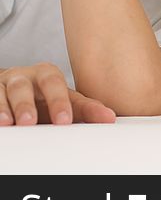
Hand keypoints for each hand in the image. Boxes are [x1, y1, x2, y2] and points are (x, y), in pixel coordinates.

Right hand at [0, 63, 115, 125]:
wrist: (10, 89)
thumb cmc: (42, 97)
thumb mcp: (64, 101)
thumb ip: (86, 109)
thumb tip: (110, 118)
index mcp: (50, 76)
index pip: (59, 86)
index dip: (61, 102)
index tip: (65, 120)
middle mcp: (29, 76)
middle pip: (35, 85)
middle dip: (39, 103)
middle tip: (40, 121)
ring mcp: (9, 83)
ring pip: (13, 90)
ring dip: (13, 107)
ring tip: (15, 123)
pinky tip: (1, 121)